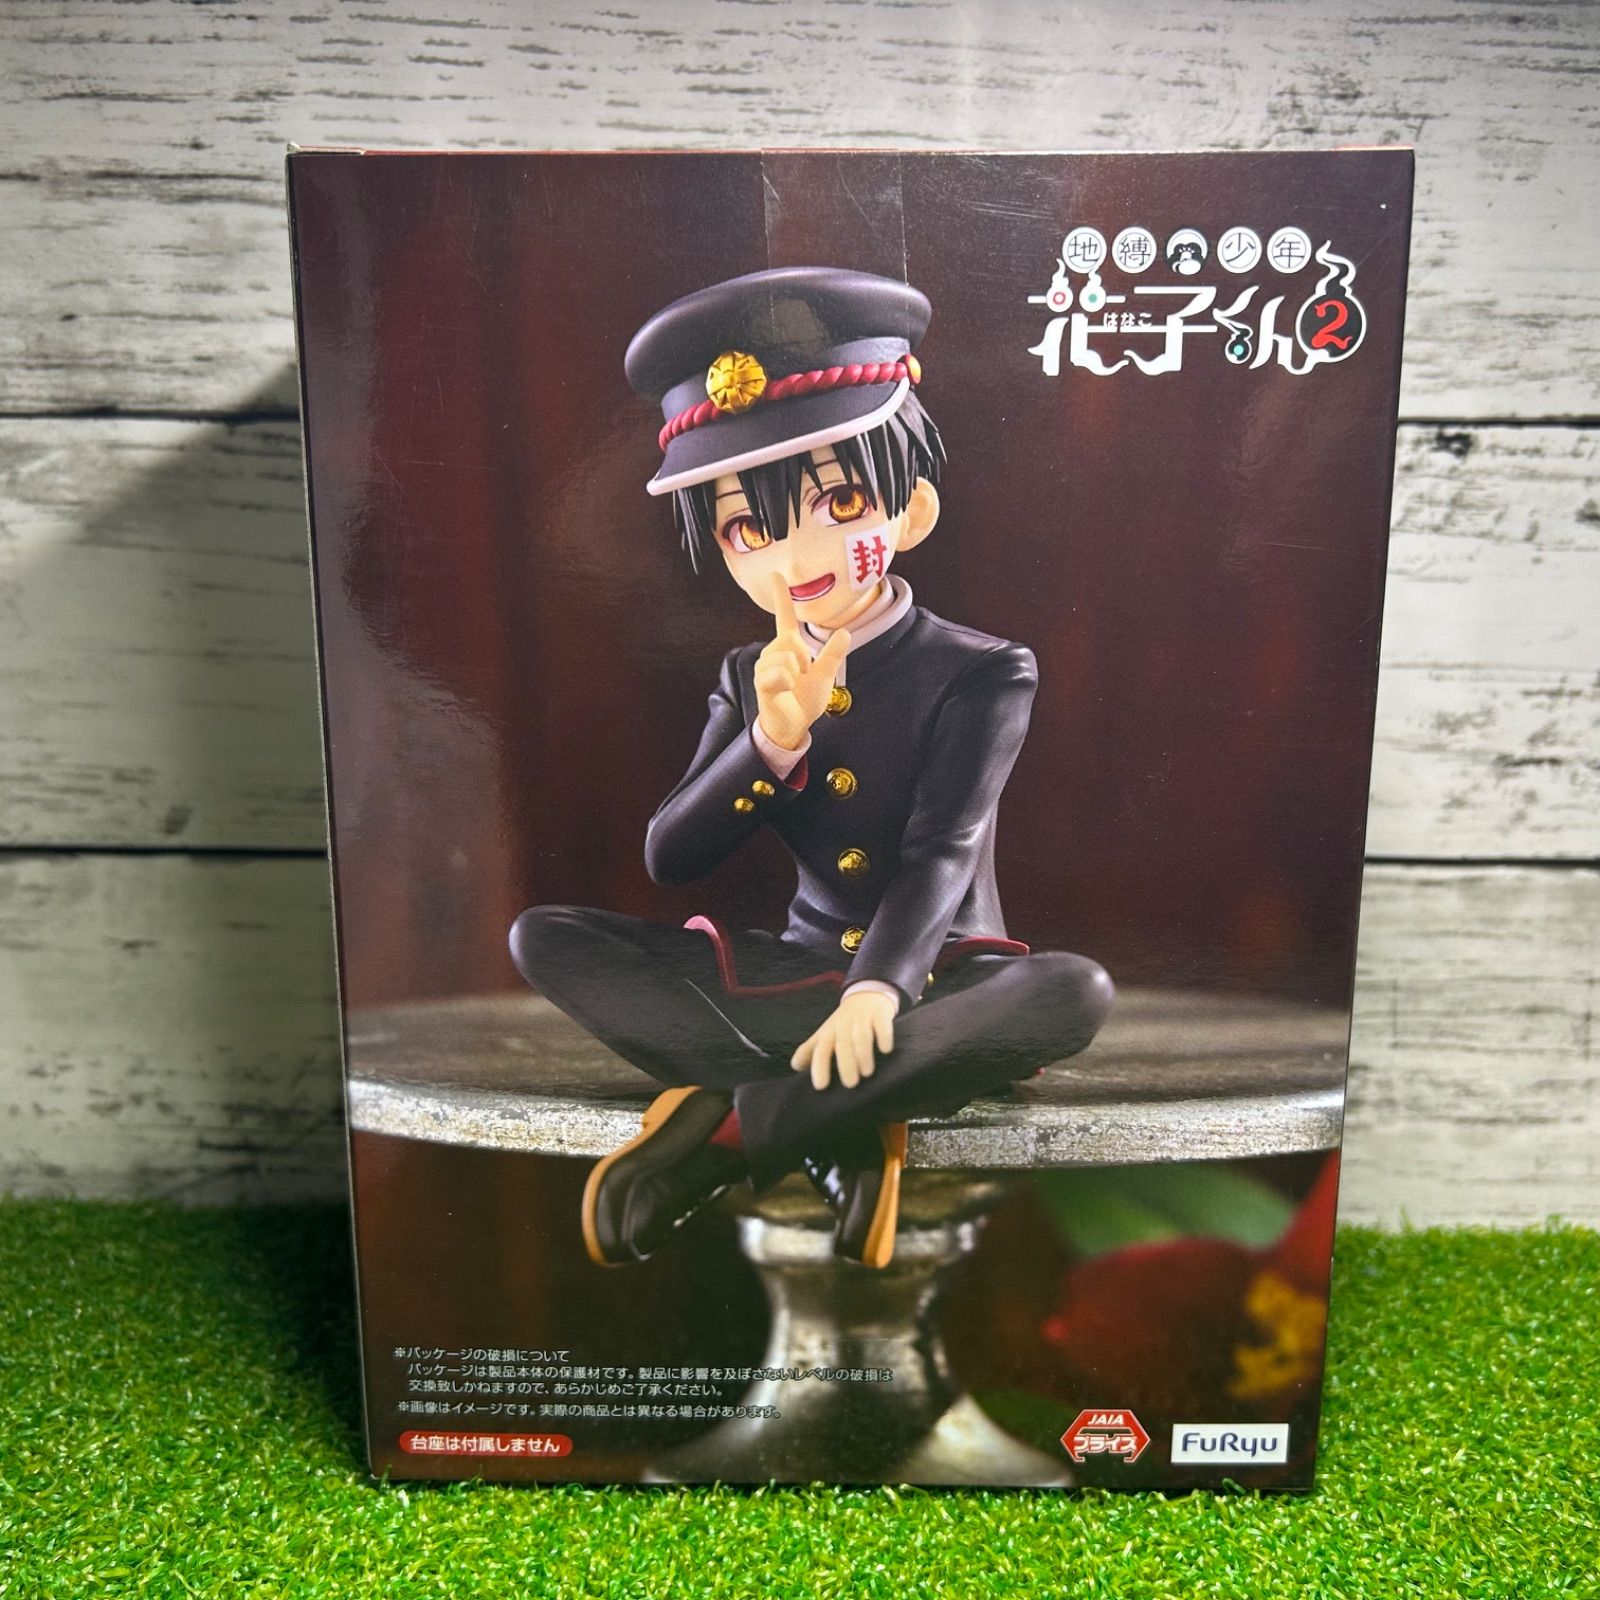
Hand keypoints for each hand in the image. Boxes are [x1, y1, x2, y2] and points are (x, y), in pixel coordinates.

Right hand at [754, 573, 851, 750]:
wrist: (793, 725)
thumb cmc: (804, 701)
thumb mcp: (825, 675)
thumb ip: (834, 654)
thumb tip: (844, 632)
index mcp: (789, 648)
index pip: (785, 617)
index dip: (781, 596)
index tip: (775, 574)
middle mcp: (773, 652)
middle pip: (791, 639)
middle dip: (804, 658)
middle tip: (802, 676)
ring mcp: (765, 665)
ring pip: (787, 656)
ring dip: (797, 672)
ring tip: (792, 685)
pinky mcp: (761, 680)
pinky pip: (781, 671)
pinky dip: (788, 682)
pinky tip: (784, 691)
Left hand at [791, 990, 896, 1090]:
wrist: (866, 995)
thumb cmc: (843, 1022)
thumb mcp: (825, 1033)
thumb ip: (810, 1050)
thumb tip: (795, 1066)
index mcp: (829, 1033)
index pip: (821, 1050)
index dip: (819, 1067)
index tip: (821, 1086)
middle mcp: (844, 1026)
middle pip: (842, 1044)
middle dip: (845, 1064)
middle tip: (850, 1084)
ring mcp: (862, 1019)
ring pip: (861, 1036)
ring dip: (864, 1054)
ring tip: (867, 1073)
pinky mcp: (880, 1015)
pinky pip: (882, 1025)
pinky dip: (884, 1037)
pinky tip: (885, 1050)